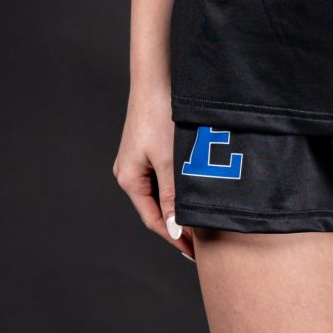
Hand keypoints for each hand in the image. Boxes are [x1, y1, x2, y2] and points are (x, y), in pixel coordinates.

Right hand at [112, 91, 195, 260]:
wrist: (157, 78)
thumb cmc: (161, 116)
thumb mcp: (171, 161)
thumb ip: (174, 197)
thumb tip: (175, 229)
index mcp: (129, 179)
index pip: (154, 220)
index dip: (175, 238)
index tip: (195, 254)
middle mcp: (129, 172)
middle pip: (156, 209)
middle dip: (179, 226)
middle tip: (203, 245)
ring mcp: (138, 161)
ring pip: (162, 193)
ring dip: (180, 207)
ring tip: (203, 222)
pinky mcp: (149, 149)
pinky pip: (164, 178)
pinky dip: (180, 189)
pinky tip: (196, 194)